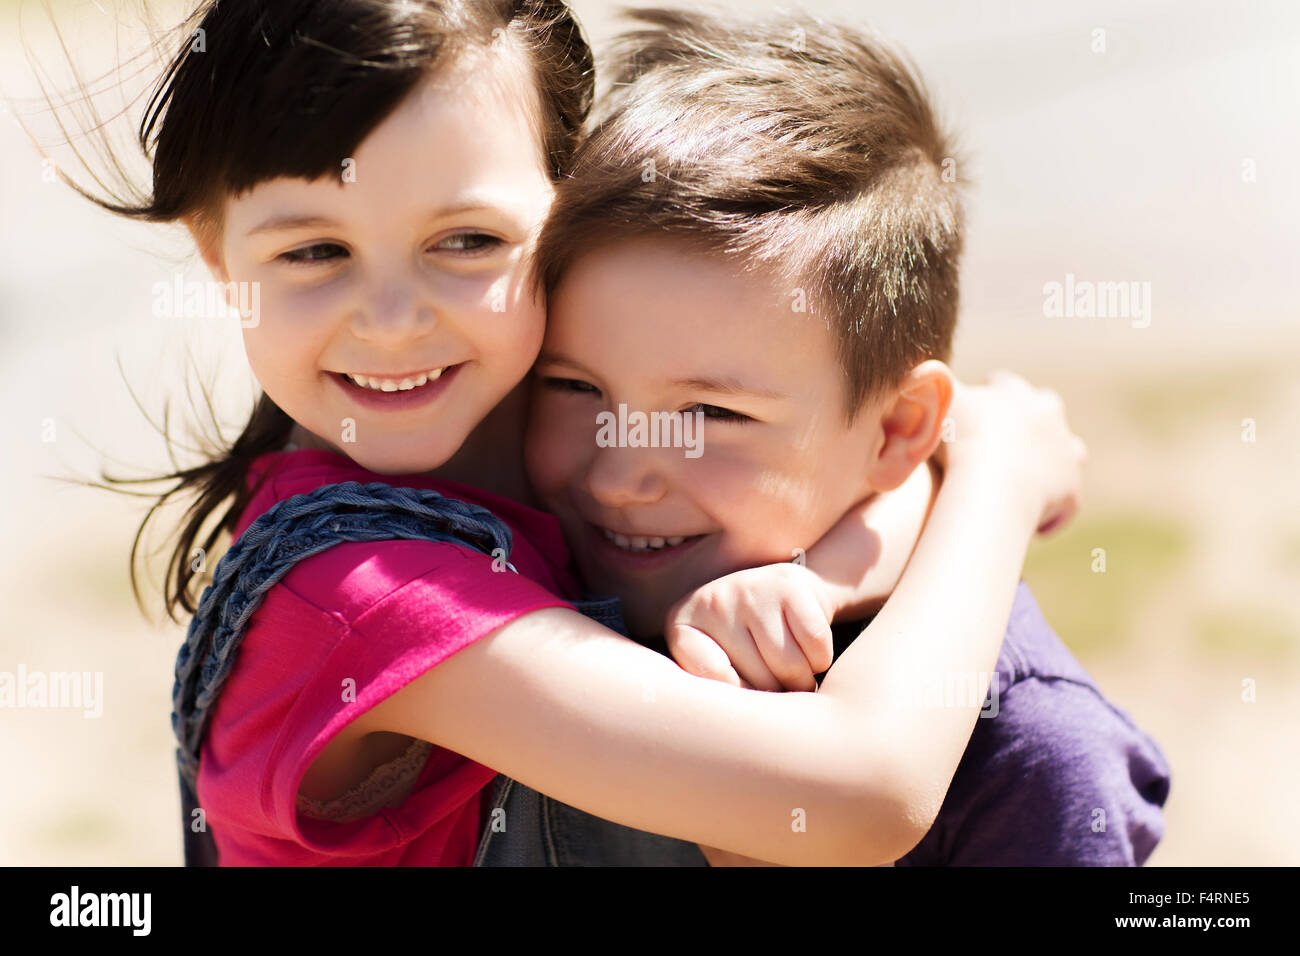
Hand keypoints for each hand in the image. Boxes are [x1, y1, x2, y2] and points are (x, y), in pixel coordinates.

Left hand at [664, 563, 835, 691]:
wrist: (788, 589)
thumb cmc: (749, 638)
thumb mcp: (720, 660)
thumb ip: (718, 688)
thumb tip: (743, 724)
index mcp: (683, 622)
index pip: (709, 677)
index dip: (738, 694)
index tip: (747, 692)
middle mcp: (712, 601)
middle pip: (759, 680)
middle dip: (777, 691)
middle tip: (776, 676)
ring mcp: (750, 589)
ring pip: (791, 667)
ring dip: (803, 680)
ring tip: (792, 666)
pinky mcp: (790, 585)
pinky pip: (816, 646)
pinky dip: (821, 658)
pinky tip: (808, 647)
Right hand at [940, 371, 1086, 535]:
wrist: (990, 479)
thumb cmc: (960, 437)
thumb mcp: (939, 402)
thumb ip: (932, 383)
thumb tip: (922, 372)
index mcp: (1017, 393)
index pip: (1004, 386)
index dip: (987, 397)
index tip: (971, 413)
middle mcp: (1050, 417)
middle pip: (1045, 410)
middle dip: (1027, 423)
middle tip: (1000, 444)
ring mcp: (1065, 453)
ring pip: (1068, 451)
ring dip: (1050, 462)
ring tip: (1025, 479)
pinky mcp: (1071, 490)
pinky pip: (1066, 502)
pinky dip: (1053, 512)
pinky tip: (1033, 524)